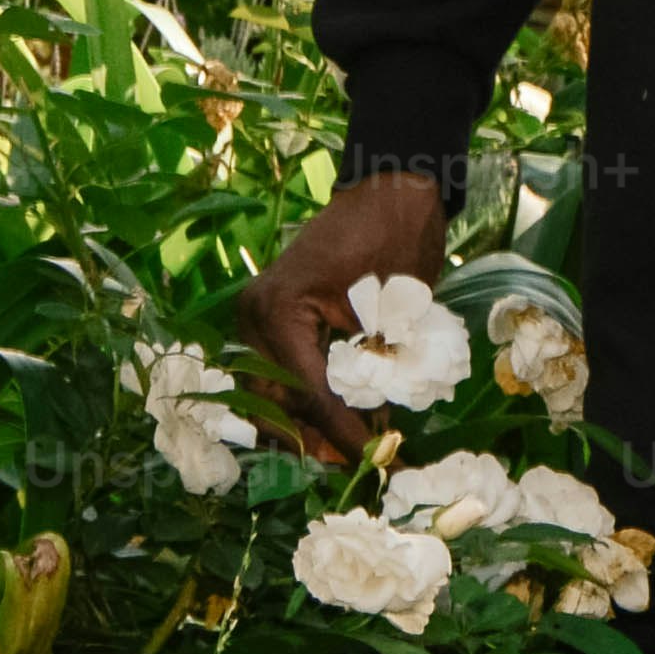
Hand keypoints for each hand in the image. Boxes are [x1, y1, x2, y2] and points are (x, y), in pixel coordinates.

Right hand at [235, 169, 448, 460]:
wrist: (390, 188)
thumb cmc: (398, 238)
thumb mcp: (393, 314)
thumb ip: (377, 376)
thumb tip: (376, 438)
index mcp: (280, 311)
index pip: (309, 393)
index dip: (342, 434)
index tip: (375, 462)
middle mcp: (256, 315)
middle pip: (275, 402)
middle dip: (313, 438)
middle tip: (356, 466)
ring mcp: (258, 315)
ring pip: (272, 393)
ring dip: (308, 423)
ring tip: (350, 447)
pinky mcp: (273, 317)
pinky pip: (281, 370)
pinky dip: (307, 396)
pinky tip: (341, 415)